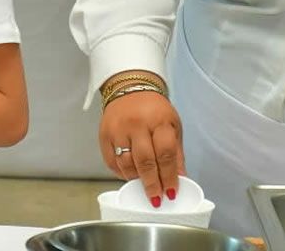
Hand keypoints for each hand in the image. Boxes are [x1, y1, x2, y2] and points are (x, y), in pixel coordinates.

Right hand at [100, 90, 184, 207]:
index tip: (171, 191)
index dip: (169, 176)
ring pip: (126, 164)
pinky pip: (112, 162)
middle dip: (152, 184)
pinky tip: (131, 174)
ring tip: (144, 185)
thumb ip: (176, 153)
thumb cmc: (153, 108)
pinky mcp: (104, 135)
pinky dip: (122, 172)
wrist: (130, 87)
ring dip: (136, 179)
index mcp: (158, 120)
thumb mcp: (172, 125)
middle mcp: (137, 124)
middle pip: (145, 161)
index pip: (165, 153)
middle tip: (156, 198)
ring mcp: (118, 130)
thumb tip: (179, 178)